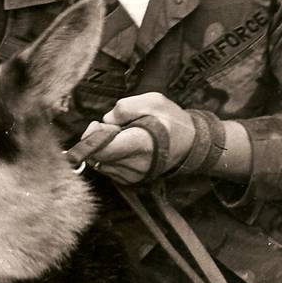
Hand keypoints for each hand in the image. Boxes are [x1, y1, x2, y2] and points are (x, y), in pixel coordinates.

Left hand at [81, 92, 195, 183]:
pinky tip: (124, 147)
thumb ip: (125, 107)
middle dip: (97, 140)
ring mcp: (133, 176)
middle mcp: (136, 166)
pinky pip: (108, 168)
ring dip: (104, 148)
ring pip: (100, 163)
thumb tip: (106, 120)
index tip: (97, 125)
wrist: (189, 144)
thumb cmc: (171, 120)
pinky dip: (110, 157)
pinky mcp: (130, 181)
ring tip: (122, 137)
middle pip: (97, 157)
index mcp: (141, 145)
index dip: (92, 137)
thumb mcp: (153, 101)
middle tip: (112, 127)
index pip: (103, 150)